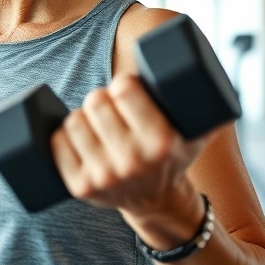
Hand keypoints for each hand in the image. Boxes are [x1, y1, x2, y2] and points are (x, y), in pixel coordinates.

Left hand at [50, 74, 208, 218]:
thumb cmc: (174, 154)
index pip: (124, 89)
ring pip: (74, 120)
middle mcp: (131, 161)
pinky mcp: (81, 187)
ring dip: (83, 117)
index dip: (124, 83)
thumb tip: (204, 62)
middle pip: (95, 101)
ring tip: (97, 123)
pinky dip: (64, 136)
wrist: (158, 202)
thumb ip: (206, 100)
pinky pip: (57, 143)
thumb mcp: (198, 129)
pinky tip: (79, 137)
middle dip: (103, 98)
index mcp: (161, 142)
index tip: (127, 88)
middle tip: (112, 106)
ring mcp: (104, 177)